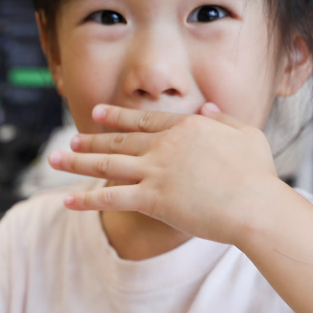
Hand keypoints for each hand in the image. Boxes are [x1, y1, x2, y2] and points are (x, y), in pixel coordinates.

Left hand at [47, 103, 285, 245]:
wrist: (255, 205)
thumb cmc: (257, 174)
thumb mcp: (245, 135)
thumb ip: (223, 119)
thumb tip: (207, 108)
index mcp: (185, 127)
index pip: (143, 120)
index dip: (116, 117)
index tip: (97, 114)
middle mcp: (164, 146)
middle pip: (118, 141)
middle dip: (90, 141)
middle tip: (69, 141)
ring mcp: (156, 172)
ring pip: (107, 166)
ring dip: (78, 163)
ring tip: (55, 160)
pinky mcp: (152, 199)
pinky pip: (112, 199)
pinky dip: (87, 200)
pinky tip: (67, 200)